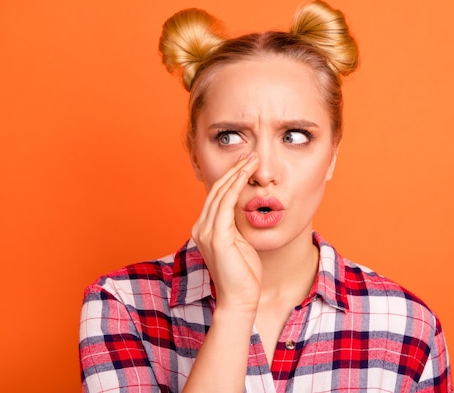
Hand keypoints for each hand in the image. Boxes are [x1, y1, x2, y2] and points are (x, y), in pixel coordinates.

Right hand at [191, 152, 261, 313]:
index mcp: (204, 229)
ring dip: (237, 173)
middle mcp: (201, 228)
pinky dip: (236, 187)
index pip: (216, 196)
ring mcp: (206, 232)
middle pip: (216, 190)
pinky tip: (246, 175)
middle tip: (250, 154)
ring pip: (221, 194)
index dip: (230, 177)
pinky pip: (226, 205)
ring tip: (252, 159)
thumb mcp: (239, 242)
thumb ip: (236, 225)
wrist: (240, 298)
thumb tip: (244, 207)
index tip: (246, 163)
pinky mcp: (217, 238)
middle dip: (234, 170)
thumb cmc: (243, 273)